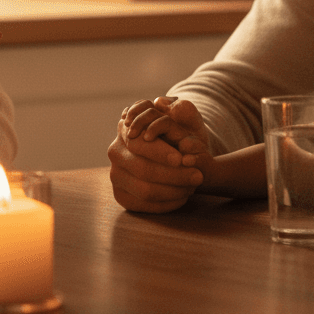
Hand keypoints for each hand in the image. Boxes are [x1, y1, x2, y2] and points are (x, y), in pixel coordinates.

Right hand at [108, 98, 205, 212]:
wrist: (177, 155)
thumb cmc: (180, 135)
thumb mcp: (187, 120)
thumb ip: (184, 112)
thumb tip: (175, 108)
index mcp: (126, 127)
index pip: (138, 143)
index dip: (159, 152)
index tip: (181, 158)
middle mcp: (115, 150)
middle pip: (141, 168)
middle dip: (172, 175)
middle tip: (197, 176)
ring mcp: (116, 174)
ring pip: (144, 190)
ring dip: (173, 191)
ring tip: (193, 186)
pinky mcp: (121, 195)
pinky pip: (143, 205)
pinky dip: (166, 204)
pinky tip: (183, 197)